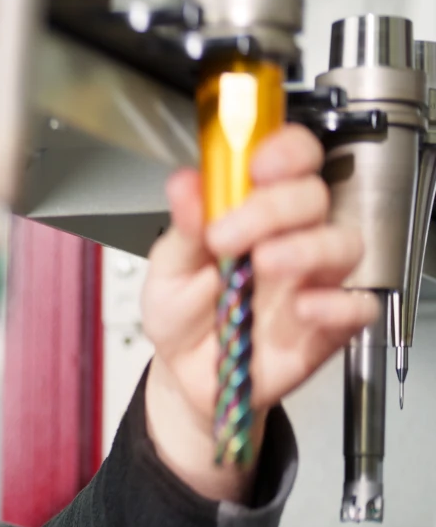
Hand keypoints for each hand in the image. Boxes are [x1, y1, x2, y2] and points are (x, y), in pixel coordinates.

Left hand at [139, 124, 375, 502]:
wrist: (184, 374)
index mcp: (254, 210)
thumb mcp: (168, 269)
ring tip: (264, 263)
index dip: (283, 151)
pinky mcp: (326, 325)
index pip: (289, 159)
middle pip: (313, 196)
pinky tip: (303, 308)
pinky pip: (358, 306)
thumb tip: (185, 183)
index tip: (256, 165)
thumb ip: (182, 229)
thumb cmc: (183, 312)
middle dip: (273, 207)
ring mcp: (312, 280)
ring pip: (343, 243)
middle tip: (227, 235)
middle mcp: (290, 237)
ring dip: (307, 247)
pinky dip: (338, 304)